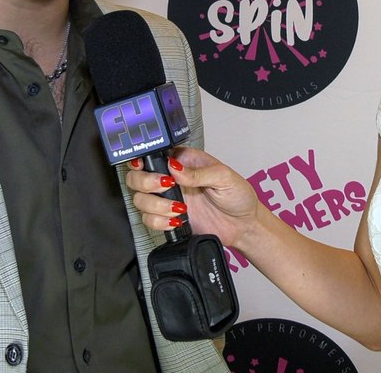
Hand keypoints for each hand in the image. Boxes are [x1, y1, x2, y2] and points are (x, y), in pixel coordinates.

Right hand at [125, 146, 260, 248]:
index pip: (153, 155)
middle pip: (137, 177)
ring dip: (155, 205)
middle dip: (146, 182)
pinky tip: (175, 220)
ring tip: (179, 208)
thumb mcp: (224, 177)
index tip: (145, 166)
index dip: (142, 161)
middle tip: (166, 187)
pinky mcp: (168, 218)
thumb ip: (198, 172)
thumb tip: (175, 167)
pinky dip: (158, 222)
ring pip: (140, 199)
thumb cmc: (238, 196)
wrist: (243, 225)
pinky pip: (149, 220)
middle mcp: (172, 179)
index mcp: (183, 162)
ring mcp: (168, 199)